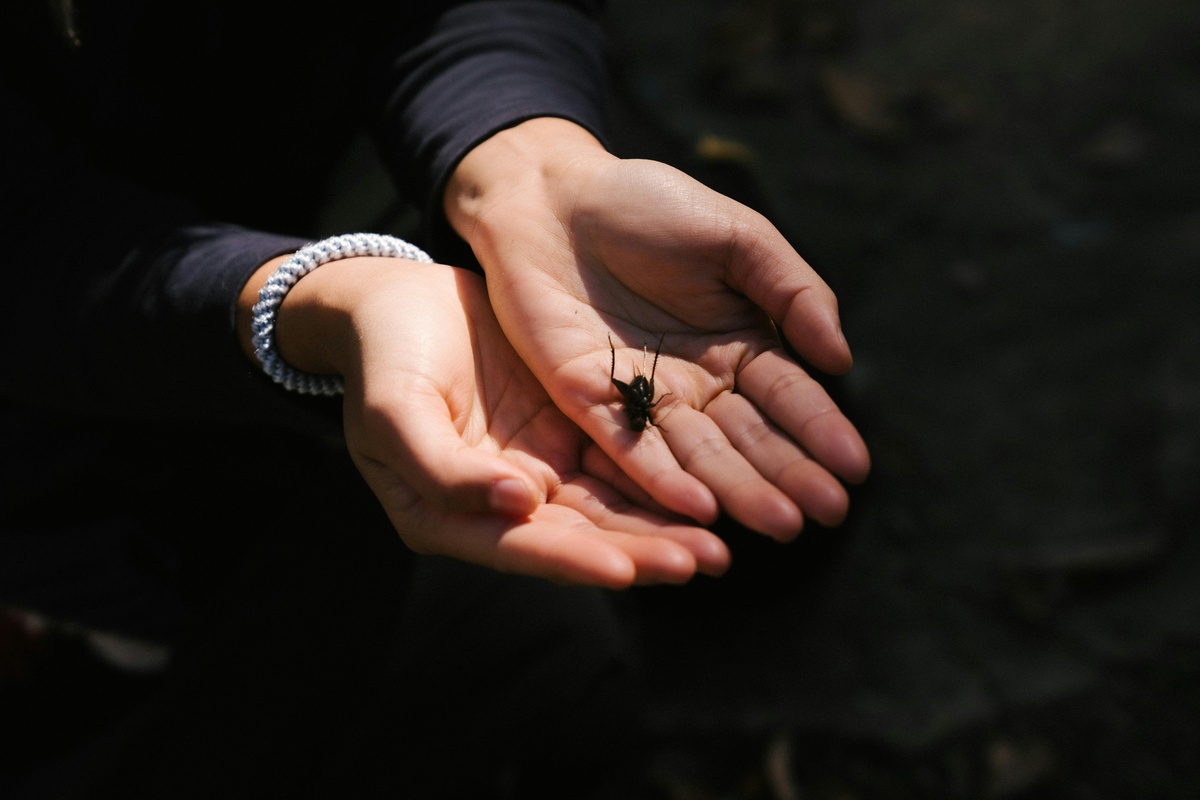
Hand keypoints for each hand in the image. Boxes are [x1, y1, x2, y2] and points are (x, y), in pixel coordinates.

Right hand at [238, 255, 729, 586]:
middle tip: (705, 561)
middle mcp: (505, 506)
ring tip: (720, 541)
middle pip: (580, 539)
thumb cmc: (383, 357)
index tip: (625, 569)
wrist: (399, 302)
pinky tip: (709, 485)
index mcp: (451, 516)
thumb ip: (442, 468)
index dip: (573, 561)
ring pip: (612, 507)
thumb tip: (516, 507)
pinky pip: (623, 461)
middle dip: (642, 554)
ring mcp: (542, 470)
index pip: (520, 548)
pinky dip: (664, 479)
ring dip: (664, 527)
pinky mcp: (571, 434)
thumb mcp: (393, 410)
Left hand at [446, 119, 869, 540]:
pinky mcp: (586, 399)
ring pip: (696, 454)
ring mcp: (641, 396)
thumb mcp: (737, 237)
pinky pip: (628, 446)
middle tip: (828, 513)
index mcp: (737, 344)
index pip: (787, 397)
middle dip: (789, 475)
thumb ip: (792, 291)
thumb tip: (841, 360)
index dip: (821, 431)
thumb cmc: (647, 204)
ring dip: (738, 491)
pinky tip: (698, 510)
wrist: (551, 194)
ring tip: (780, 524)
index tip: (855, 468)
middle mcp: (695, 382)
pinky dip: (662, 479)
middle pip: (748, 438)